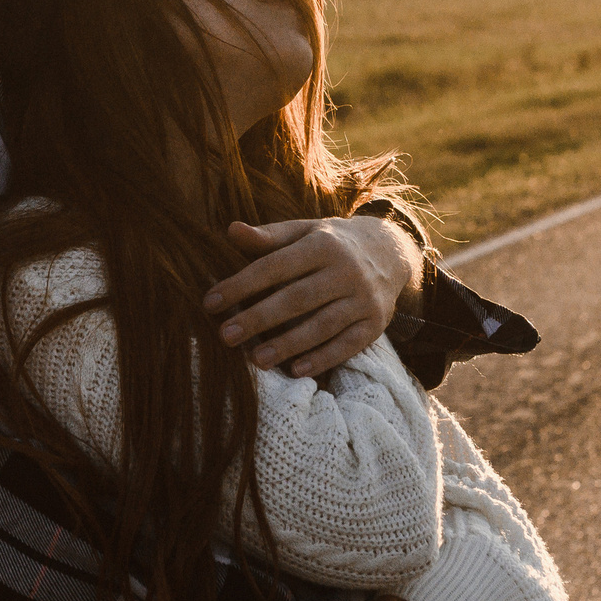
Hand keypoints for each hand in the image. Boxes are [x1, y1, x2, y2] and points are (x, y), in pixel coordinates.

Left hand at [202, 214, 420, 377]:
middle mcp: (346, 270)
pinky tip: (296, 371)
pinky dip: (323, 358)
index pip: (276, 266)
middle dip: (260, 318)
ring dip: (289, 344)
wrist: (390, 250)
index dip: (242, 284)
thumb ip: (268, 237)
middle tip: (226, 336)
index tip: (210, 302)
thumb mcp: (303, 231)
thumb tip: (230, 230)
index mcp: (322, 244)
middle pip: (298, 298)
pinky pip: (349, 344)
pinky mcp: (376, 322)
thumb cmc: (331, 243)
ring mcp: (364, 298)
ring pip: (323, 325)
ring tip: (256, 360)